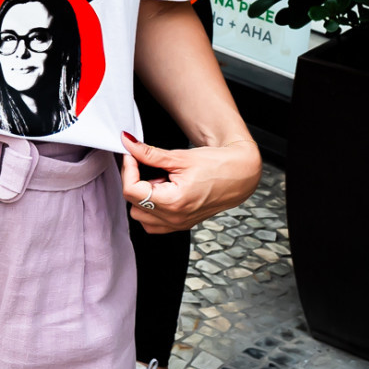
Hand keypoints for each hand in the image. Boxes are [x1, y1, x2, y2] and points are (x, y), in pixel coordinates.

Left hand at [121, 132, 261, 233]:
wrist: (239, 175)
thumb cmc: (217, 165)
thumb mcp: (180, 157)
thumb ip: (149, 153)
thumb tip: (128, 144)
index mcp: (174, 202)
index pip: (132, 190)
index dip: (128, 169)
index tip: (132, 155)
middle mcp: (175, 218)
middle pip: (133, 204)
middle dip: (136, 182)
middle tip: (149, 166)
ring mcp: (178, 224)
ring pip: (141, 216)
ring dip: (143, 197)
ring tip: (161, 180)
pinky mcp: (181, 224)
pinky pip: (154, 223)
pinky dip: (151, 208)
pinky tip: (164, 191)